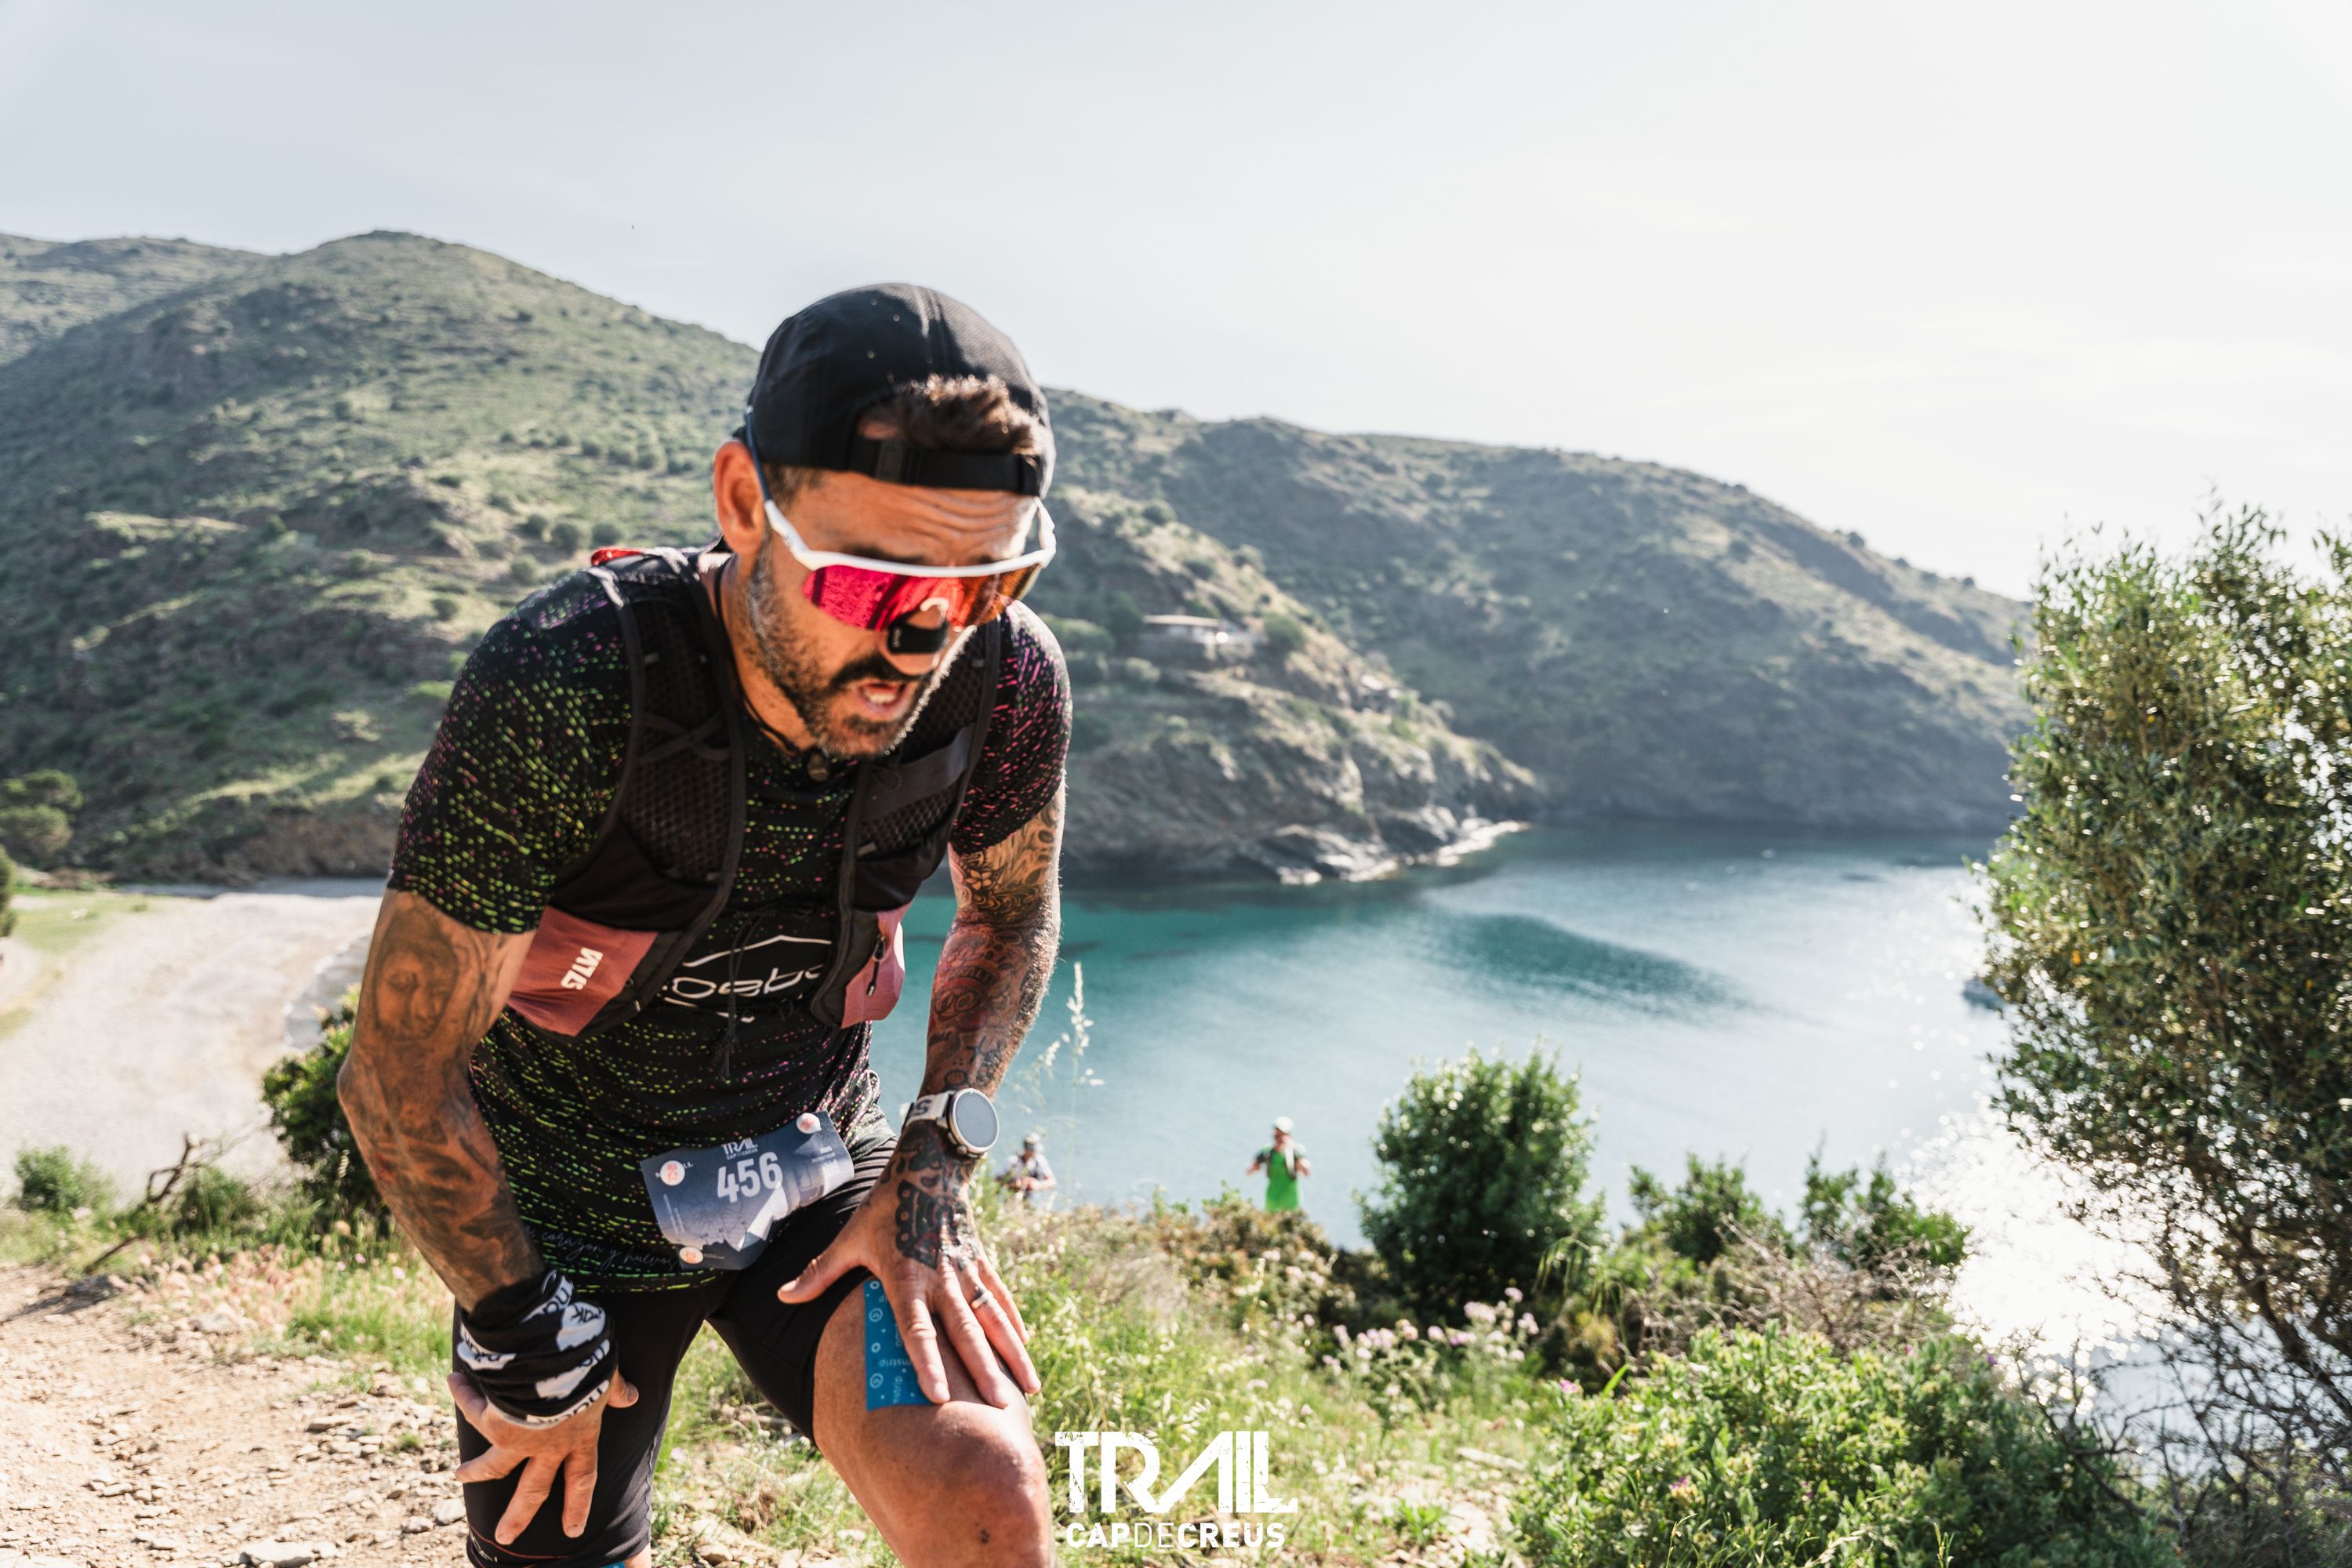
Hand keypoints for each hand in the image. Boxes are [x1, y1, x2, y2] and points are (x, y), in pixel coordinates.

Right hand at [450, 1368, 637, 1542]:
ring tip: (460, 1476)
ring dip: (475, 1472)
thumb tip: (632, 1398)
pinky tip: (454, 1382)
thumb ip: (615, 1390)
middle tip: (505, 1538)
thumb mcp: (608, 1375)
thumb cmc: (589, 1363)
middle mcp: (549, 1446)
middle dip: (519, 1515)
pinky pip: (477, 1411)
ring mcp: (520, 1440)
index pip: (582, 1478)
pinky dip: (466, 1394)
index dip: (578, 1504)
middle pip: (533, 1490)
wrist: (558, 1357)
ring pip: (495, 1467)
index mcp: (581, 1436)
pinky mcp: (497, 1426)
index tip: (573, 1530)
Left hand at [778, 1123, 1038, 1405]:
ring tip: (1030, 1389)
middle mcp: (940, 1279)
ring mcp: (965, 1271)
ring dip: (1010, 1354)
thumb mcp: (849, 1238)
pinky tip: (1025, 1350)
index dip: (928, 1362)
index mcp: (905, 1277)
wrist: (926, 1167)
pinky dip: (1013, 1323)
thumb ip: (819, 1272)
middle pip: (964, 1331)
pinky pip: (999, 1297)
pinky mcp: (980, 1261)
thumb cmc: (882, 1208)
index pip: (916, 1328)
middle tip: (997, 1408)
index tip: (941, 1397)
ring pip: (992, 1319)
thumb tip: (781, 1296)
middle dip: (982, 1370)